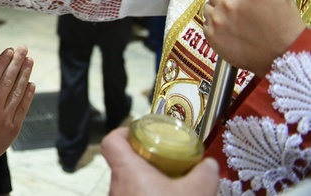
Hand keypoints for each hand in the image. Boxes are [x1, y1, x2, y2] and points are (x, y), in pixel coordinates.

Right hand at [0, 46, 34, 169]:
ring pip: (18, 91)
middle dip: (17, 62)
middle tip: (23, 48)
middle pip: (9, 79)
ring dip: (25, 74)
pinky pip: (23, 108)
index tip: (10, 50)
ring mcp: (5, 118)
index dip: (3, 61)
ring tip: (30, 61)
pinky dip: (28, 95)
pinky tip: (31, 84)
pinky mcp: (13, 129)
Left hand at [102, 127, 217, 195]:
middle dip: (146, 160)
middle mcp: (117, 186)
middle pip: (124, 163)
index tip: (144, 134)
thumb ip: (205, 175)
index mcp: (127, 170)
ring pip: (131, 185)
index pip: (111, 141)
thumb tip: (210, 164)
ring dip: (150, 183)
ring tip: (174, 185)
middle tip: (168, 161)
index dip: (124, 132)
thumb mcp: (196, 193)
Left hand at [203, 0, 306, 75]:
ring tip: (237, 19)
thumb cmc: (284, 21)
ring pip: (208, 5)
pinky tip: (233, 30)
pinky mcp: (212, 34)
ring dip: (218, 9)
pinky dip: (216, 25)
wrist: (284, 54)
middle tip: (237, 3)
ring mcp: (218, 18)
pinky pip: (207, 22)